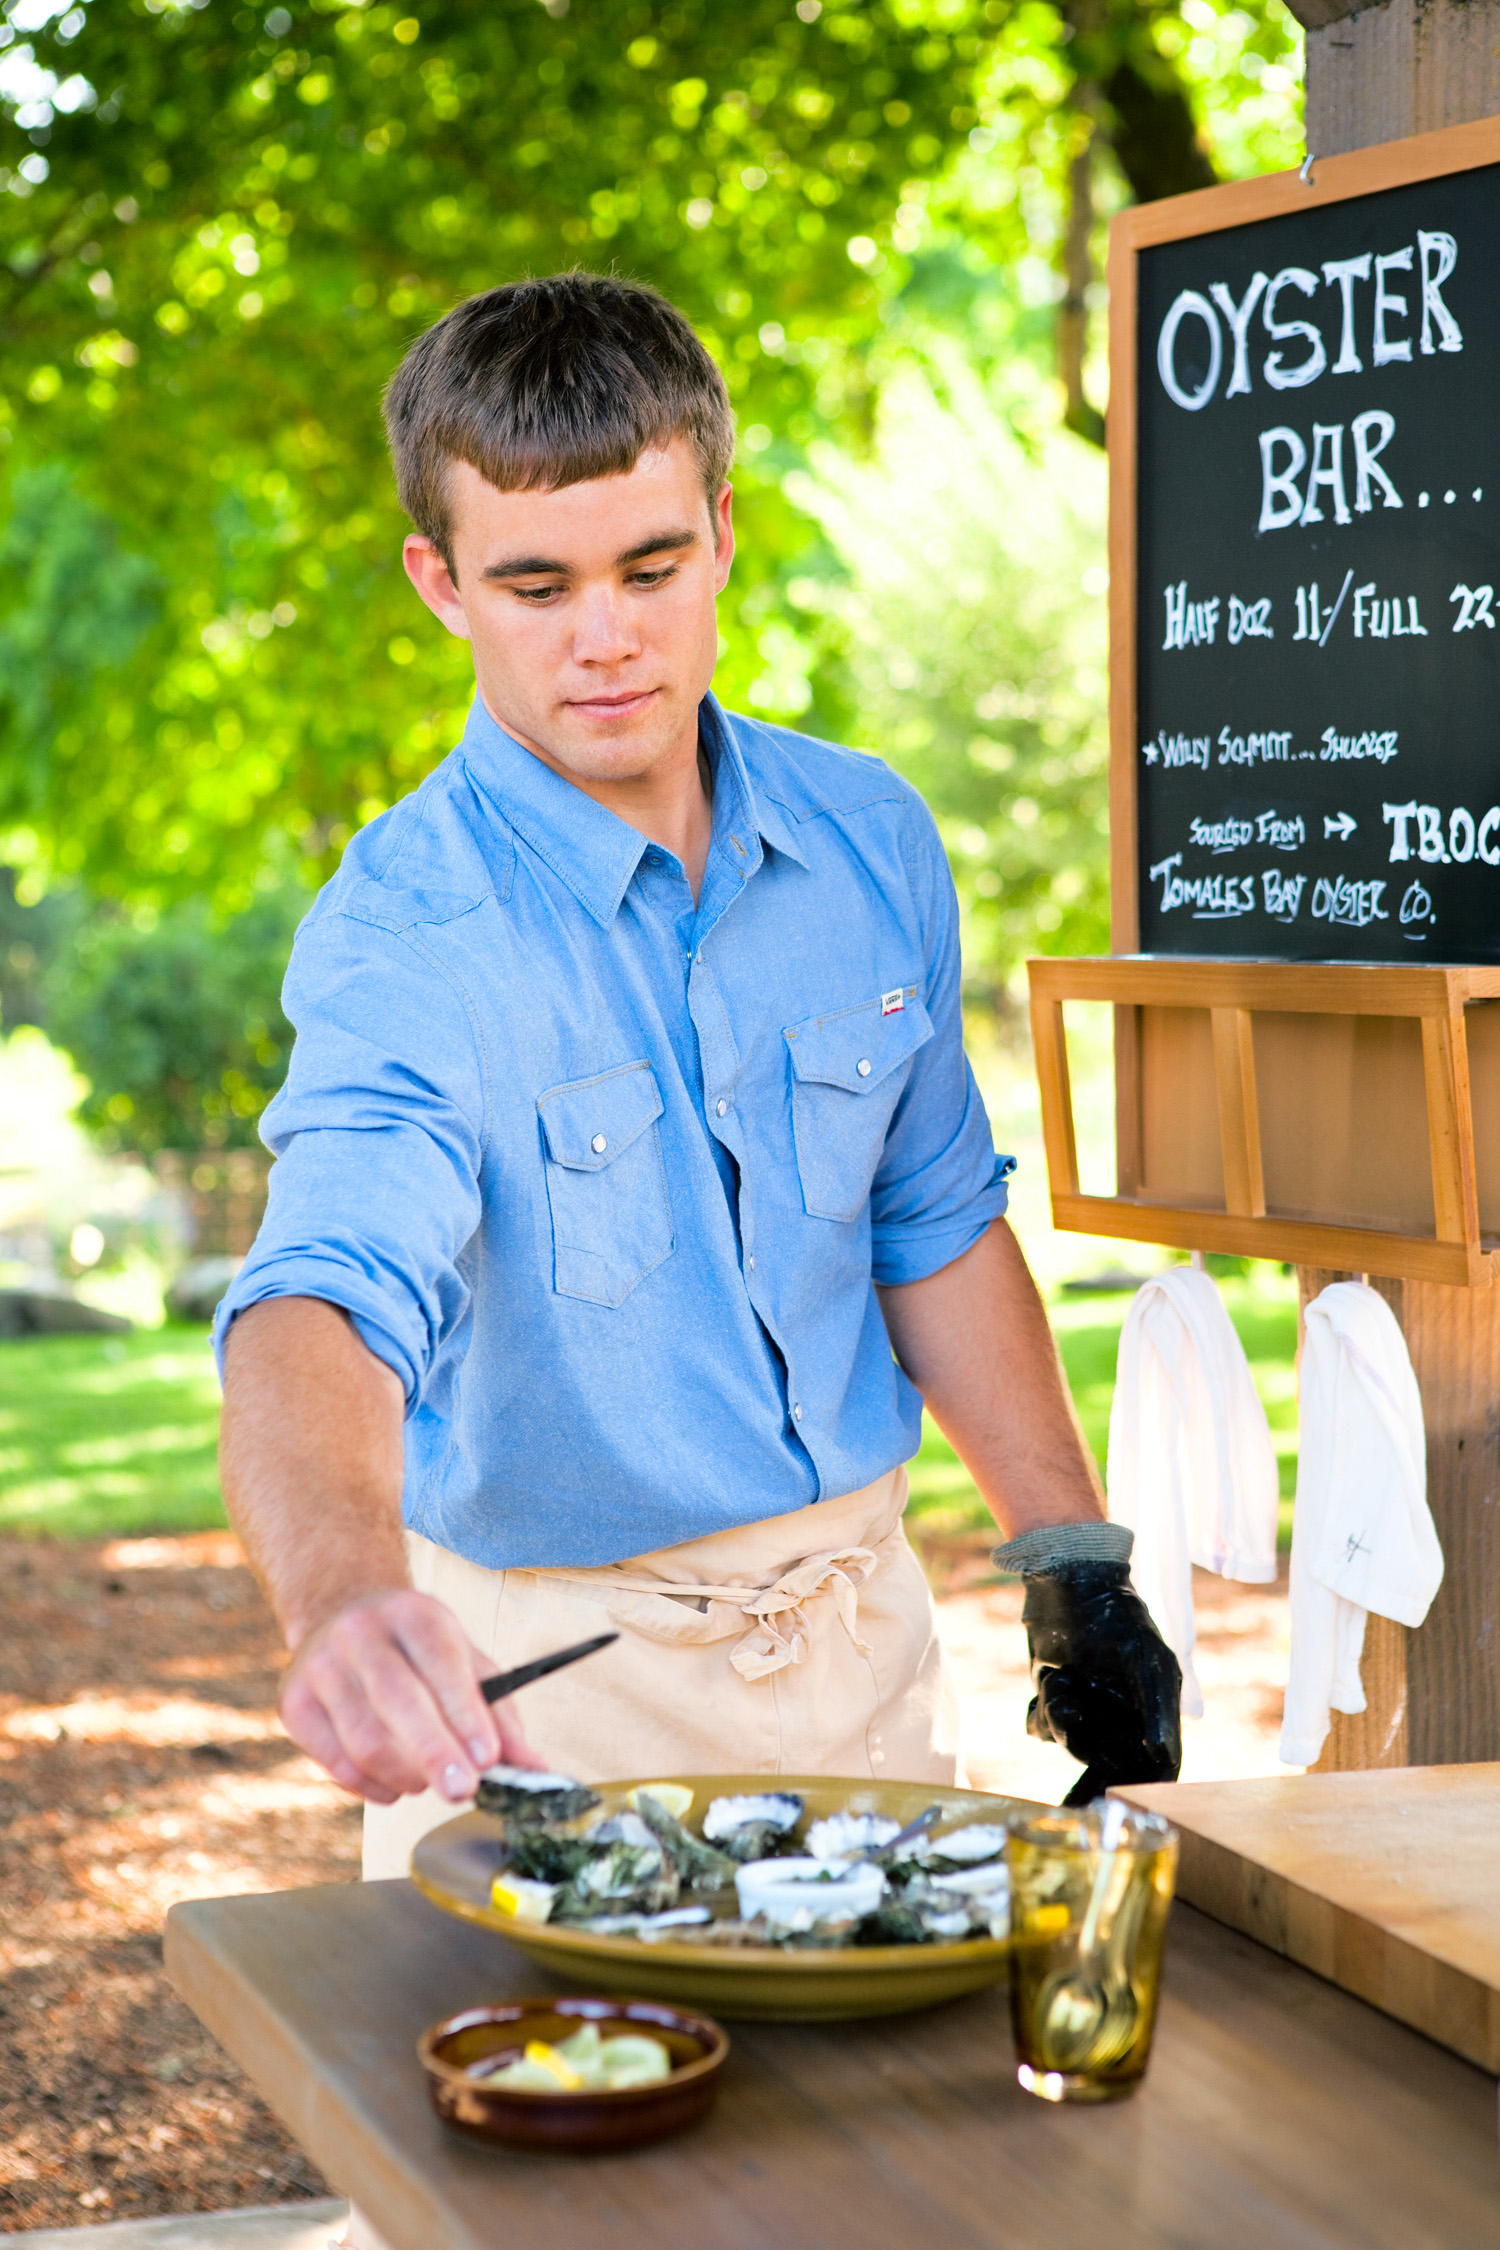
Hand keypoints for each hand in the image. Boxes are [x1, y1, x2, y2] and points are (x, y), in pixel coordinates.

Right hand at [279, 1588, 539, 1803]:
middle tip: (462, 1791)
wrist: (340, 1616)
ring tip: (429, 1783)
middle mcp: (360, 1632)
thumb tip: (534, 1770)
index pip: (441, 1662)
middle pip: (397, 1699)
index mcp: (413, 1613)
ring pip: (365, 1739)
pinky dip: (373, 1787)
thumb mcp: (466, 1661)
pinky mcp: (293, 1703)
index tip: (487, 1759)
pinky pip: (337, 1763)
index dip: (464, 1714)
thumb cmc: (418, 1650)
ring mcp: (320, 1666)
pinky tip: (395, 1784)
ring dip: (406, 1776)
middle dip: (434, 1752)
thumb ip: (500, 1716)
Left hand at [1020, 1561, 1182, 1807]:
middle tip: (1071, 1781)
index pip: (1153, 1767)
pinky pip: (1041, 1728)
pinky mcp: (1053, 1701)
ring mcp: (1086, 1713)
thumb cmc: (1118, 1617)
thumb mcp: (1146, 1658)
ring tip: (1061, 1682)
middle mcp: (1120, 1721)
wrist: (1070, 1580)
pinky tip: (1051, 1680)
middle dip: (1085, 1771)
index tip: (1118, 1800)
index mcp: (1152, 1715)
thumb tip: (1164, 1756)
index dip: (1139, 1788)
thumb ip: (1158, 1707)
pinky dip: (1041, 1712)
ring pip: (1068, 1745)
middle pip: (1105, 1768)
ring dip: (1060, 1719)